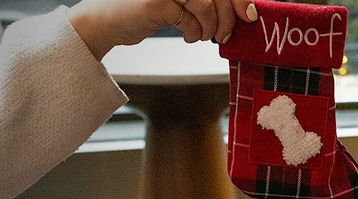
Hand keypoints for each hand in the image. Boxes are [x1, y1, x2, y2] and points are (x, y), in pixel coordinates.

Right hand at [68, 0, 256, 59]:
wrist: (107, 21)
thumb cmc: (148, 9)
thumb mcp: (183, 0)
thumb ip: (208, 0)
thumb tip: (244, 12)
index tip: (249, 15)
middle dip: (227, 18)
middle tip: (224, 35)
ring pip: (205, 5)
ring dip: (209, 28)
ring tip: (201, 36)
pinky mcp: (155, 2)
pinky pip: (188, 19)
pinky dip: (193, 32)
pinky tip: (188, 36)